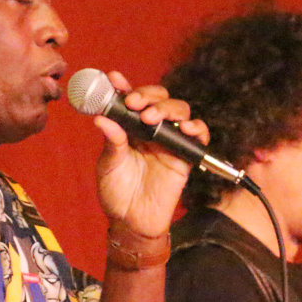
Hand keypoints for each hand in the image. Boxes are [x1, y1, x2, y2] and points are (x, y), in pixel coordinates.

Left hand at [92, 71, 208, 238]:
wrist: (131, 222)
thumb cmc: (116, 193)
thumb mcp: (108, 165)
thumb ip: (111, 141)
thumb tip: (101, 119)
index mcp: (130, 127)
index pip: (131, 98)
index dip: (125, 86)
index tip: (114, 79)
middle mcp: (151, 129)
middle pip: (159, 98)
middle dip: (148, 95)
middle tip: (134, 104)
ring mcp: (170, 141)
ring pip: (179, 111)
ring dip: (168, 108)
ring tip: (152, 118)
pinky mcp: (185, 157)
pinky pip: (199, 136)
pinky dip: (196, 128)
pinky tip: (185, 129)